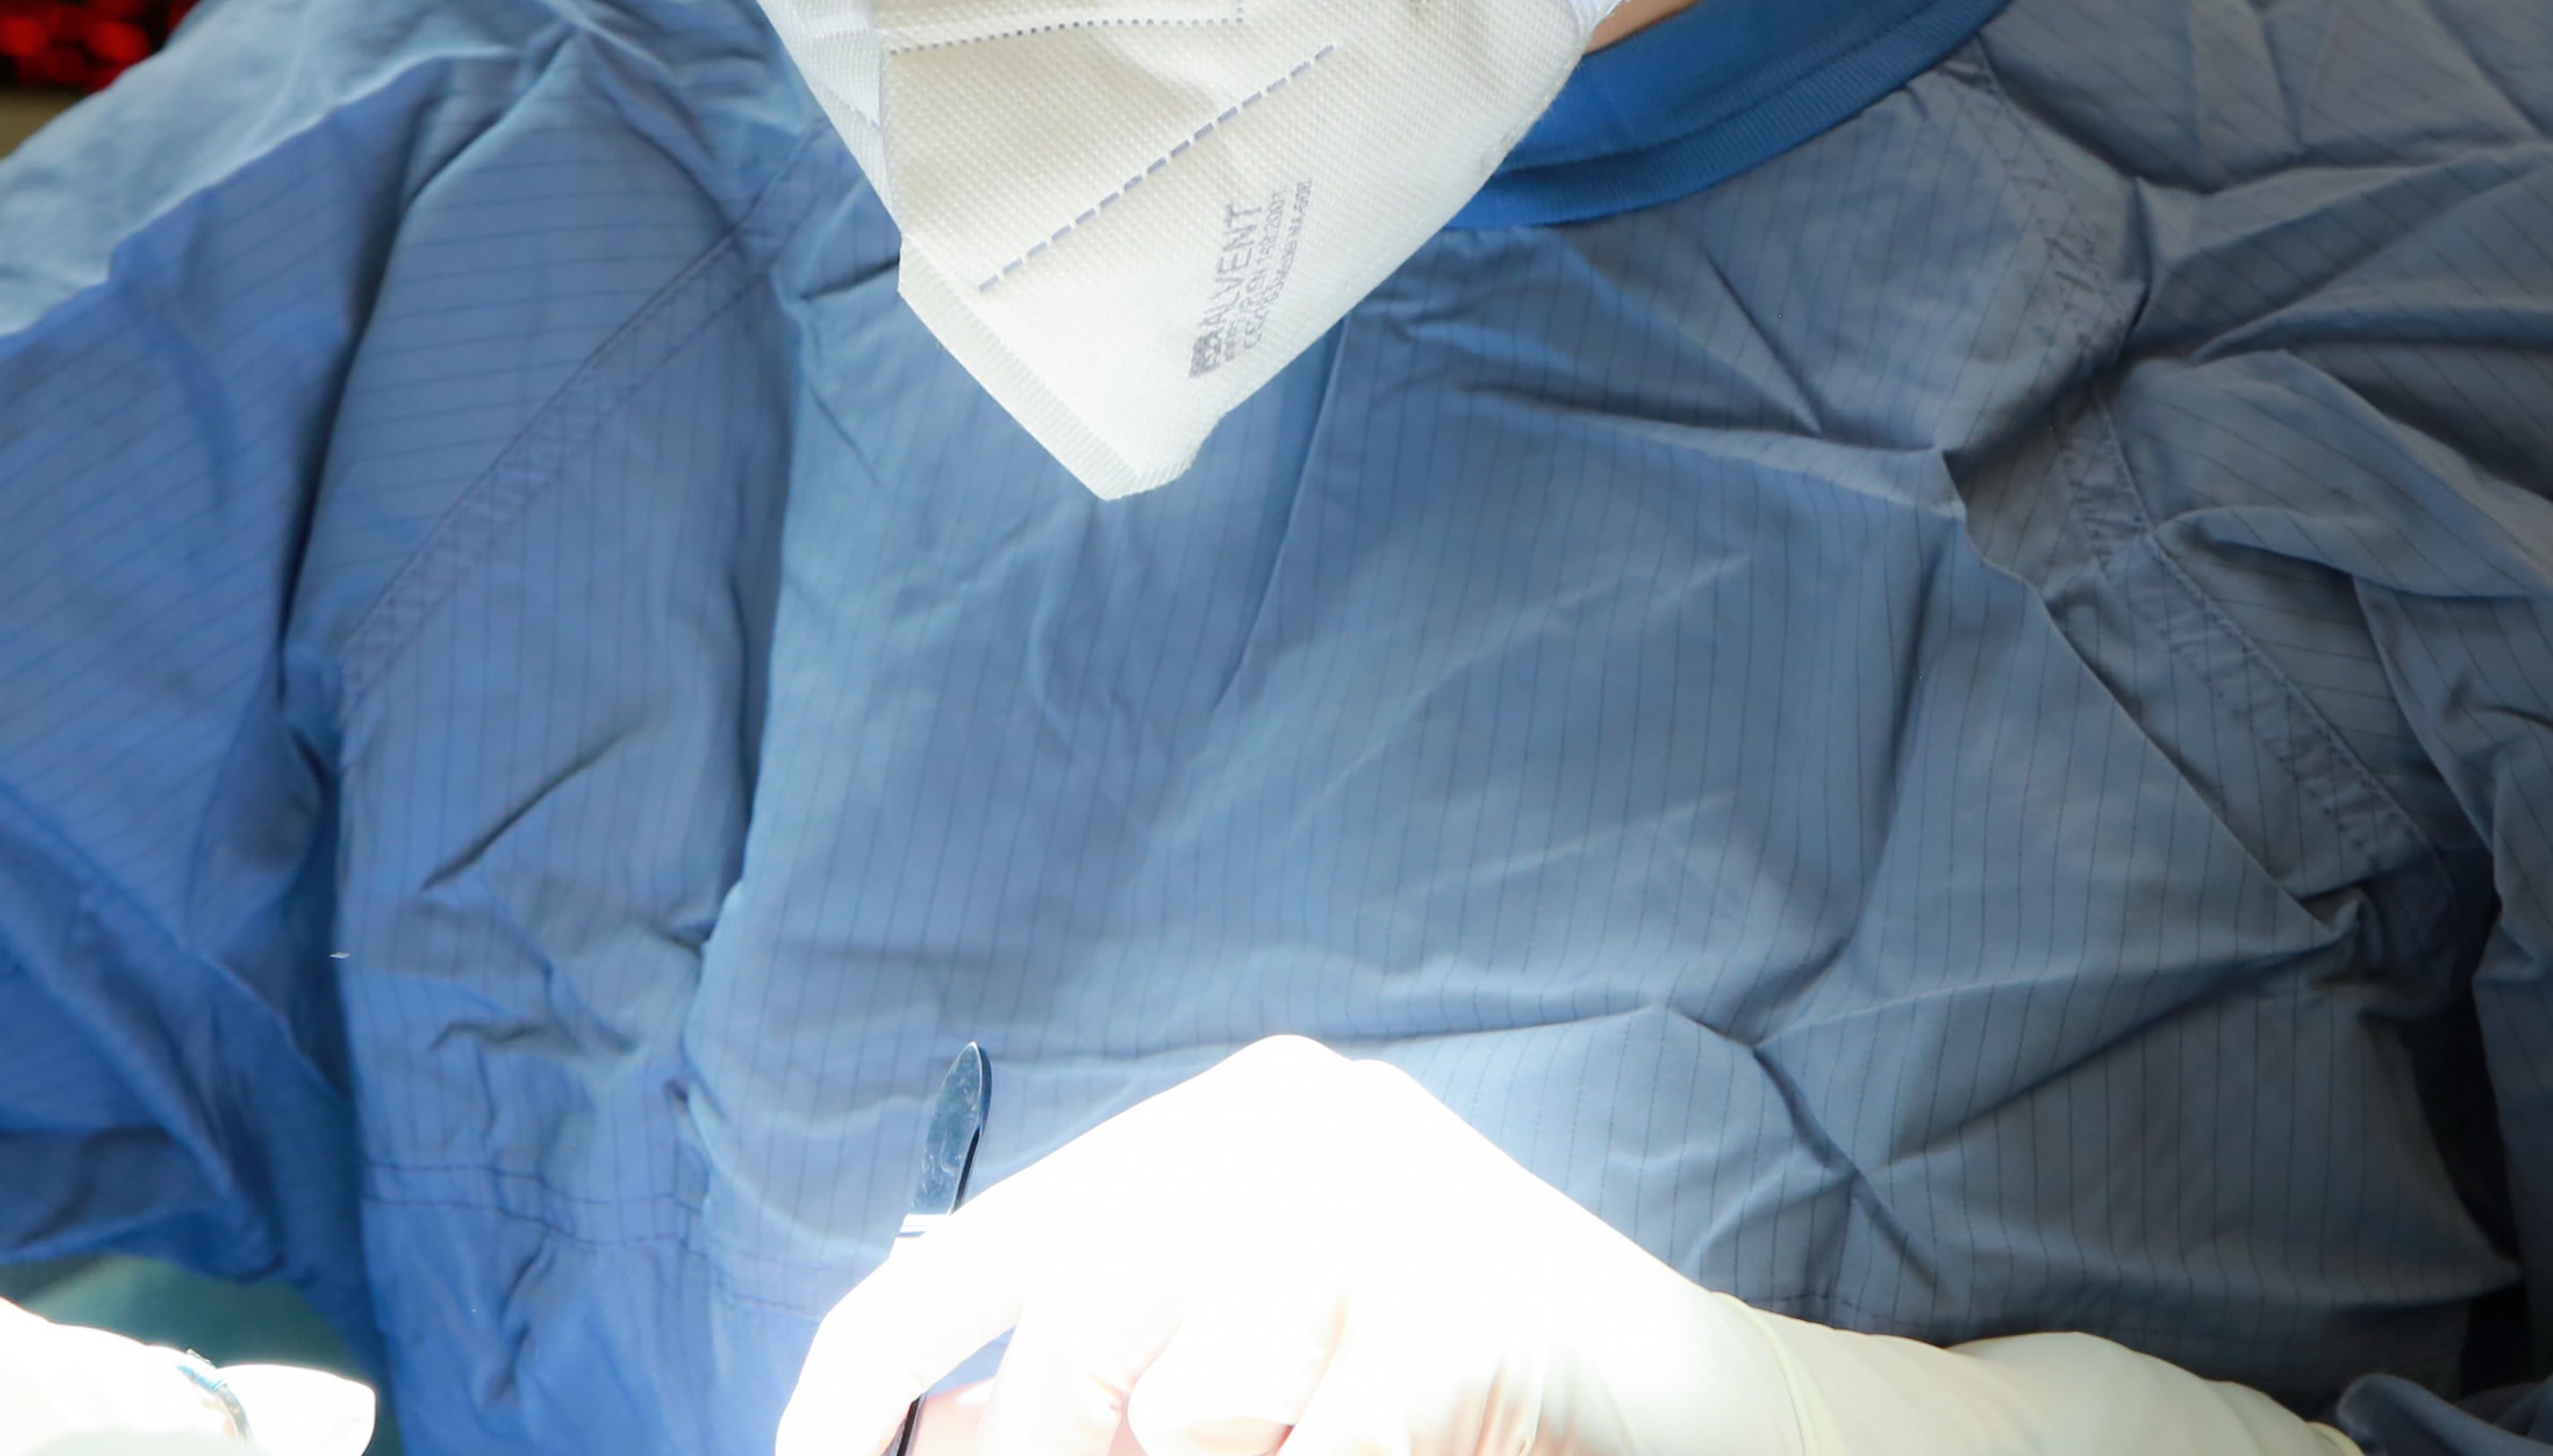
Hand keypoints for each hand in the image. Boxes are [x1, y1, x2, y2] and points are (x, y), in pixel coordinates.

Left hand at [780, 1036, 1805, 1455]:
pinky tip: (1417, 1443)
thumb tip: (917, 1443)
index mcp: (1213, 1131)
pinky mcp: (1474, 1300)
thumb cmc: (1443, 1394)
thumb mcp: (1250, 1372)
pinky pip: (1323, 1452)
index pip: (953, 1271)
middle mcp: (1286, 1129)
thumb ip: (1099, 1391)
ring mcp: (1388, 1200)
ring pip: (1190, 1414)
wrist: (1705, 1411)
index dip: (847, 1402)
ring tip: (1342, 1433)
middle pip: (1065, 1348)